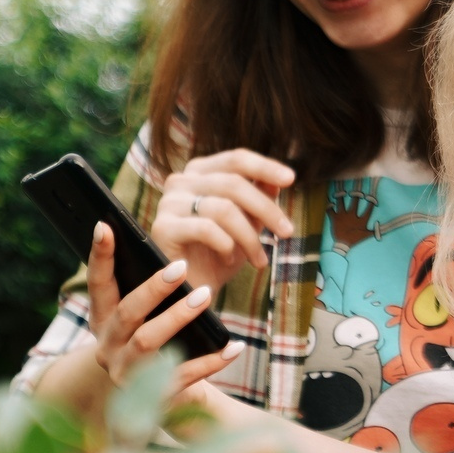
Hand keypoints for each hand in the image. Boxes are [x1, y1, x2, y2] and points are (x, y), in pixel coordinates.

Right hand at [87, 221, 241, 400]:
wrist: (148, 406)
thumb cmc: (149, 346)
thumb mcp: (139, 320)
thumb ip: (146, 293)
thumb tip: (171, 255)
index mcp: (102, 320)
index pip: (98, 284)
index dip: (99, 255)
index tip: (104, 225)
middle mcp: (108, 346)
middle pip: (127, 312)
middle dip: (153, 287)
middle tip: (181, 266)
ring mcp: (127, 373)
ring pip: (148, 341)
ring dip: (178, 316)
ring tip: (206, 295)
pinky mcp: (153, 396)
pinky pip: (184, 374)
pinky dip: (211, 360)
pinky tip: (234, 346)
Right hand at [151, 149, 297, 289]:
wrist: (191, 293)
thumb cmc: (218, 255)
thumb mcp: (247, 224)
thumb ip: (259, 199)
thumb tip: (277, 181)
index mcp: (200, 173)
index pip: (236, 159)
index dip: (265, 167)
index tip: (291, 179)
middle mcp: (181, 181)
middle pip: (234, 184)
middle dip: (266, 210)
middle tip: (287, 232)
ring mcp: (169, 202)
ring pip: (223, 209)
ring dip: (249, 238)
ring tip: (259, 260)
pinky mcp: (162, 227)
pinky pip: (206, 228)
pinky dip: (226, 246)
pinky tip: (229, 262)